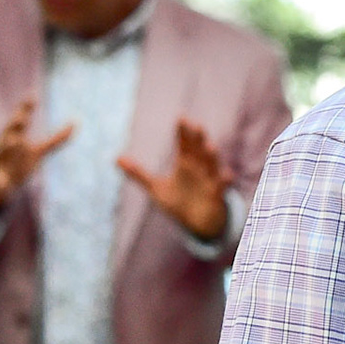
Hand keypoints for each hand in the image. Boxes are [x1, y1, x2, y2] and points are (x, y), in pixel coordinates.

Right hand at [0, 97, 73, 225]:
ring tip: (13, 141)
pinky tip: (2, 185)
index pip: (21, 121)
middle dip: (15, 124)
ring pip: (0, 152)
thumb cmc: (15, 163)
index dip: (26, 108)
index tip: (33, 95)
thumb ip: (56, 139)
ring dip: (6, 146)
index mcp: (15, 138)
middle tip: (21, 116)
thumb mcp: (38, 152)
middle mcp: (4, 146)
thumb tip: (76, 122)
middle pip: (8, 132)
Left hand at [118, 118, 231, 241]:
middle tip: (197, 126)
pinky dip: (225, 181)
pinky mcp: (216, 196)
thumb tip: (117, 158)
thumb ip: (138, 173)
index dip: (183, 133)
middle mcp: (199, 170)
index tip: (182, 118)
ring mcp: (209, 182)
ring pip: (212, 167)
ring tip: (210, 146)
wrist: (199, 225)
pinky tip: (227, 175)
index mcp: (185, 166)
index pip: (184, 146)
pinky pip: (222, 187)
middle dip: (199, 140)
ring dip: (212, 158)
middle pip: (199, 152)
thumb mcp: (156, 188)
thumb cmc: (179, 203)